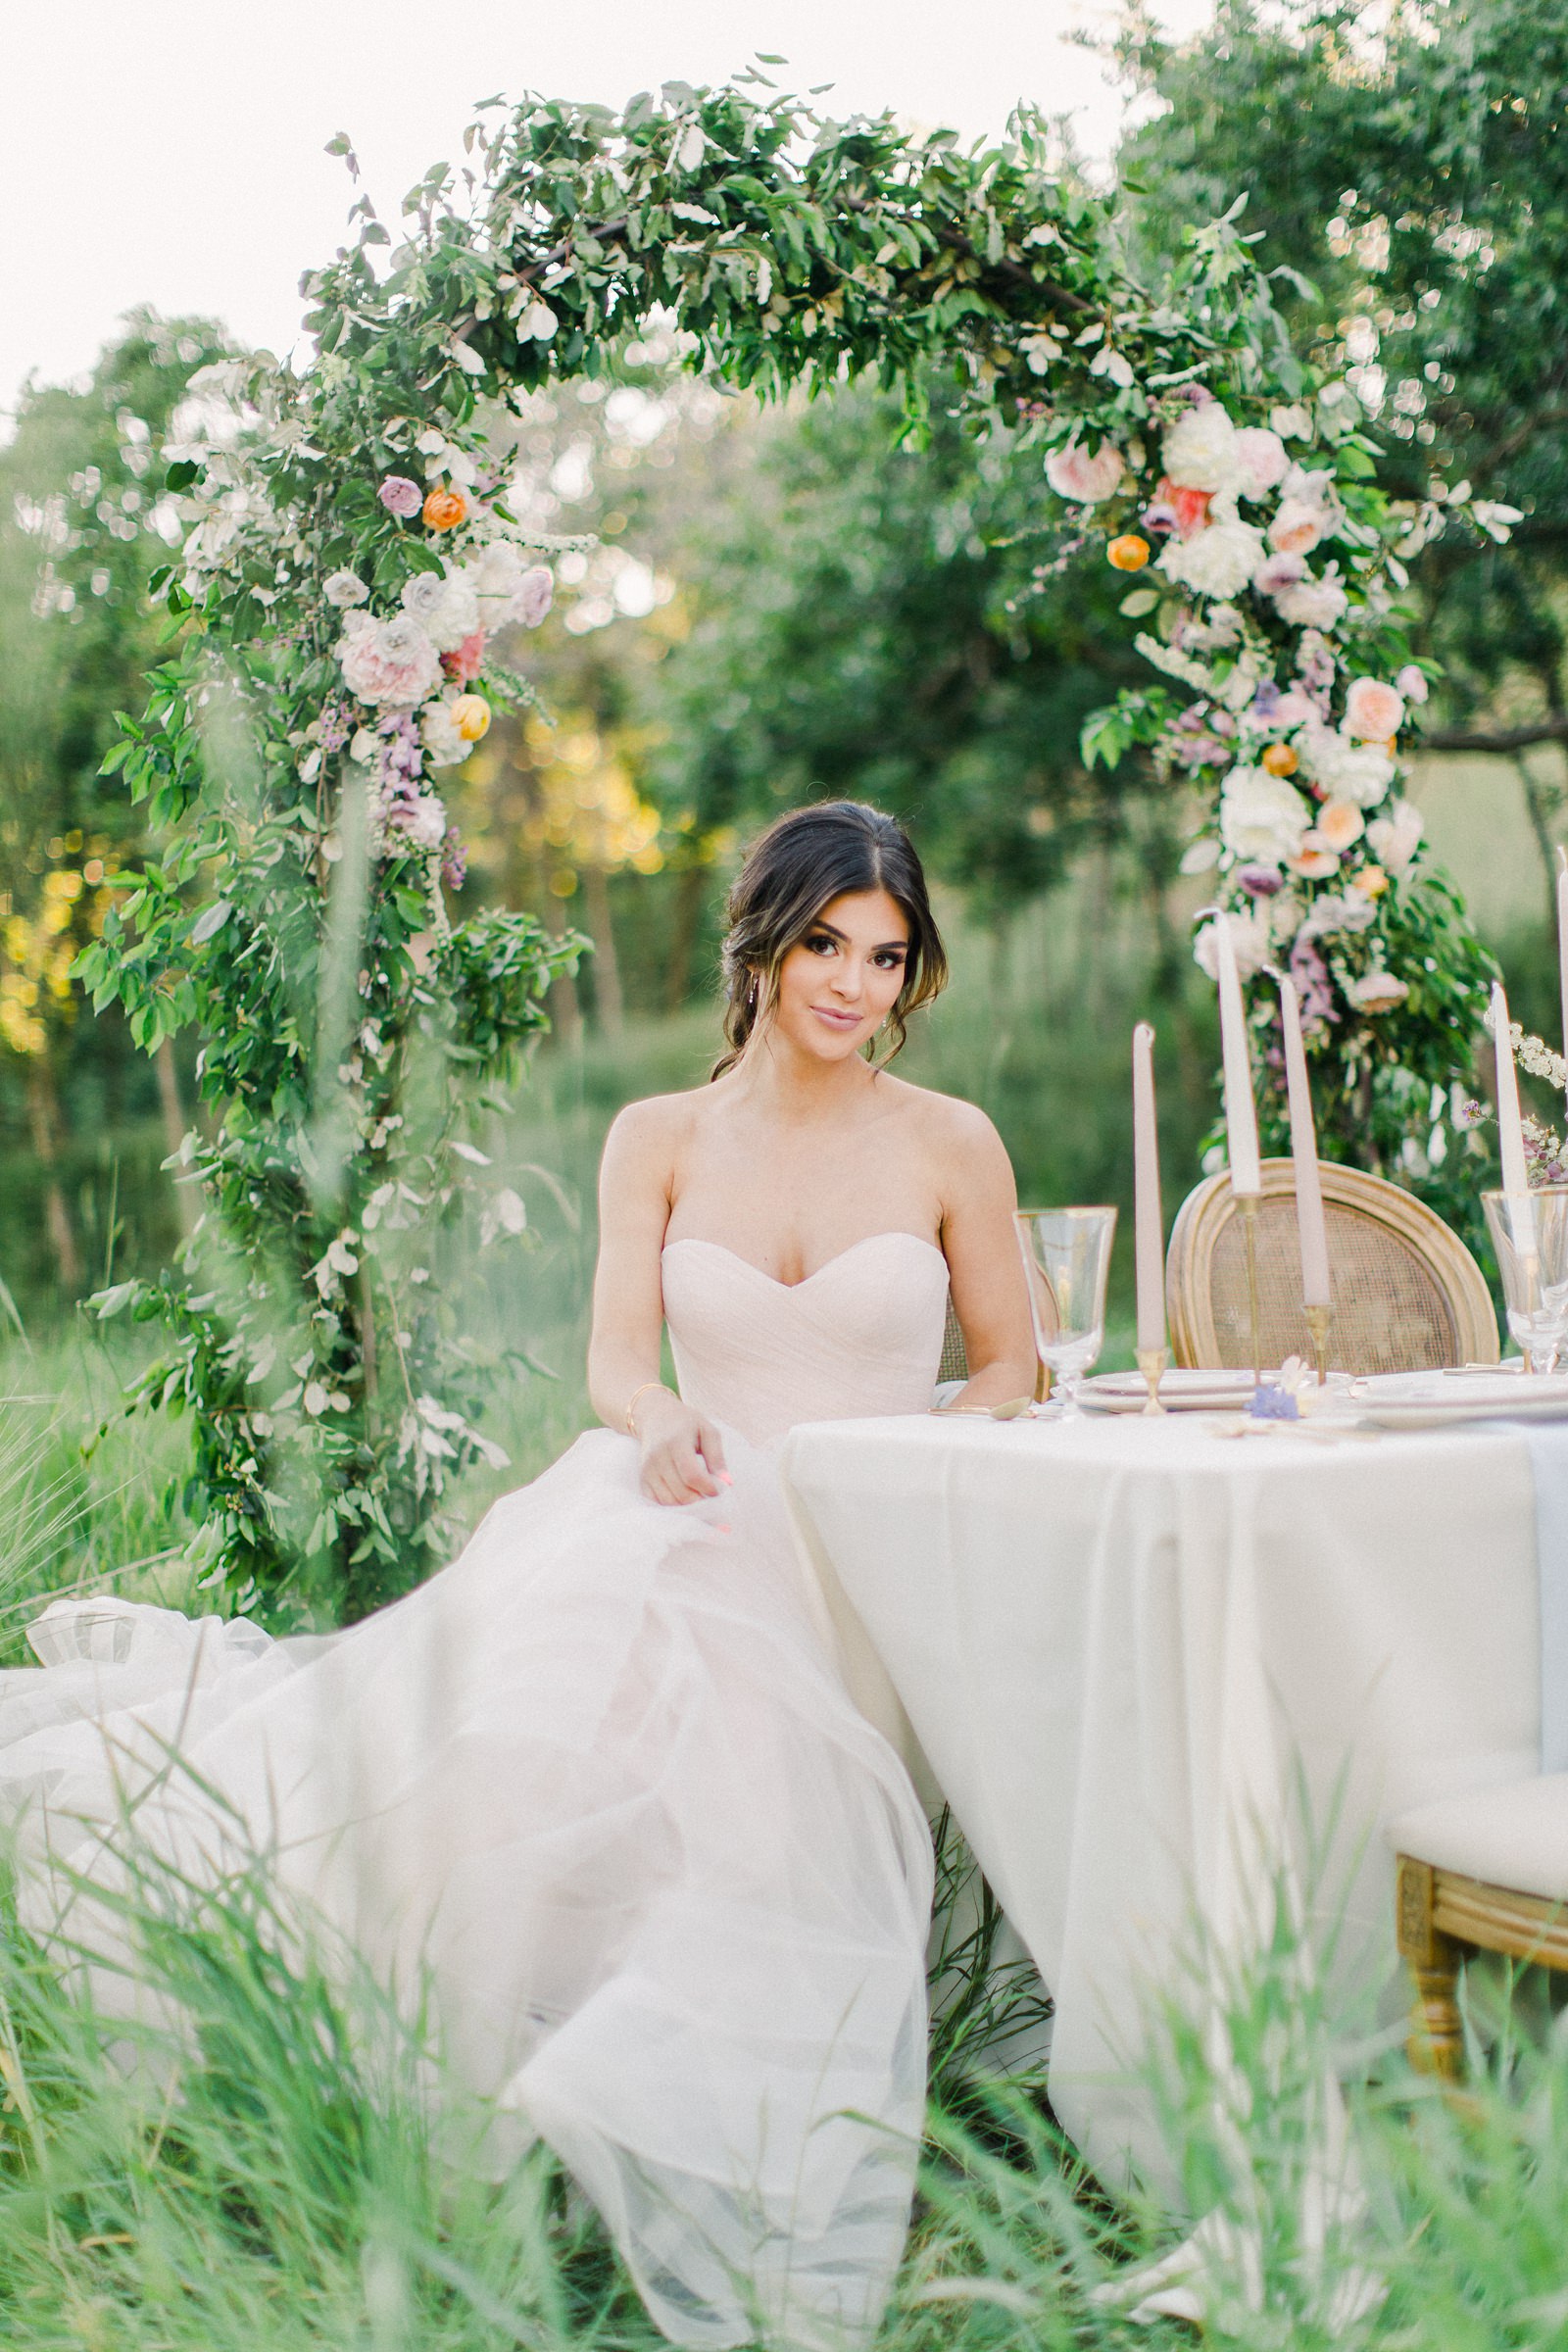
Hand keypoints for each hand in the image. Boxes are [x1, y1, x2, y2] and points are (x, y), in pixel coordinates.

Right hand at [633, 1388, 728, 1506]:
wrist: (656, 1417)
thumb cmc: (686, 1424)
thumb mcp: (707, 1432)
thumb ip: (717, 1457)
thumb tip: (727, 1483)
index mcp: (676, 1442)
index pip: (692, 1475)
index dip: (708, 1488)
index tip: (718, 1491)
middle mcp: (657, 1457)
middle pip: (681, 1492)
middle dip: (700, 1500)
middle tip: (710, 1497)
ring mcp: (647, 1470)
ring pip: (668, 1501)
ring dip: (687, 1507)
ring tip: (698, 1498)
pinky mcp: (642, 1479)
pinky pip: (656, 1502)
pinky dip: (671, 1507)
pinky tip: (683, 1500)